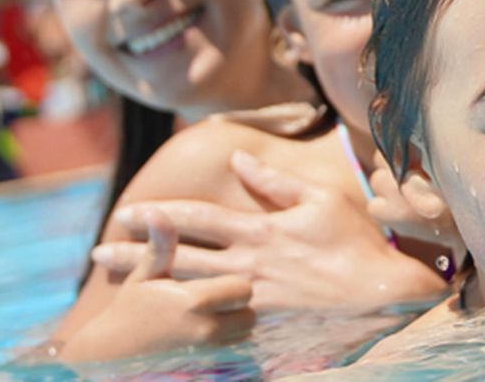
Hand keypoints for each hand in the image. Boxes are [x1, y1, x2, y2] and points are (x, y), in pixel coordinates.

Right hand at [57, 210, 254, 361]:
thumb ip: (160, 244)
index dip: (231, 283)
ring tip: (211, 315)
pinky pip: (237, 352)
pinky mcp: (210, 367)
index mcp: (194, 300)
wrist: (110, 358)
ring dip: (235, 323)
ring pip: (246, 333)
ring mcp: (209, 354)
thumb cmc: (129, 310)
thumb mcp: (143, 276)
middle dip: (237, 304)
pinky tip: (211, 334)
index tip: (215, 281)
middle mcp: (207, 330)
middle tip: (216, 298)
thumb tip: (155, 211)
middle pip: (250, 311)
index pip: (242, 287)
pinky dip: (229, 343)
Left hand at [92, 151, 445, 309]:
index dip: (157, 215)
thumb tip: (237, 158)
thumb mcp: (319, 200)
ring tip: (118, 288)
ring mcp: (251, 298)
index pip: (195, 219)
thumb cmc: (357, 243)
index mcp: (258, 230)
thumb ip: (274, 182)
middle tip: (100, 255)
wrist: (384, 295)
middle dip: (136, 255)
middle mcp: (247, 265)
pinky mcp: (262, 326)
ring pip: (189, 291)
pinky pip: (215, 322)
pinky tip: (163, 325)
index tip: (127, 213)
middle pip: (178, 257)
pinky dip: (186, 321)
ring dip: (151, 287)